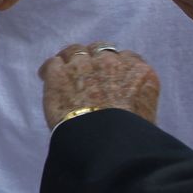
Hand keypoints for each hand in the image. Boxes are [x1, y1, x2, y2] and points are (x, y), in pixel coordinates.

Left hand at [38, 43, 159, 128]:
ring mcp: (84, 64)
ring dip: (70, 60)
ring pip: (75, 51)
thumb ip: (135, 97)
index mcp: (139, 72)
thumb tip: (125, 102)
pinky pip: (52, 63)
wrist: (105, 143)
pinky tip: (47, 79)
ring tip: (64, 72)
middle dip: (93, 59)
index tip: (109, 75)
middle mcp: (112, 62)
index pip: (127, 57)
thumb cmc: (128, 138)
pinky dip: (50, 71)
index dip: (116, 65)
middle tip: (86, 73)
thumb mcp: (146, 114)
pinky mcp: (60, 73)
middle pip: (99, 49)